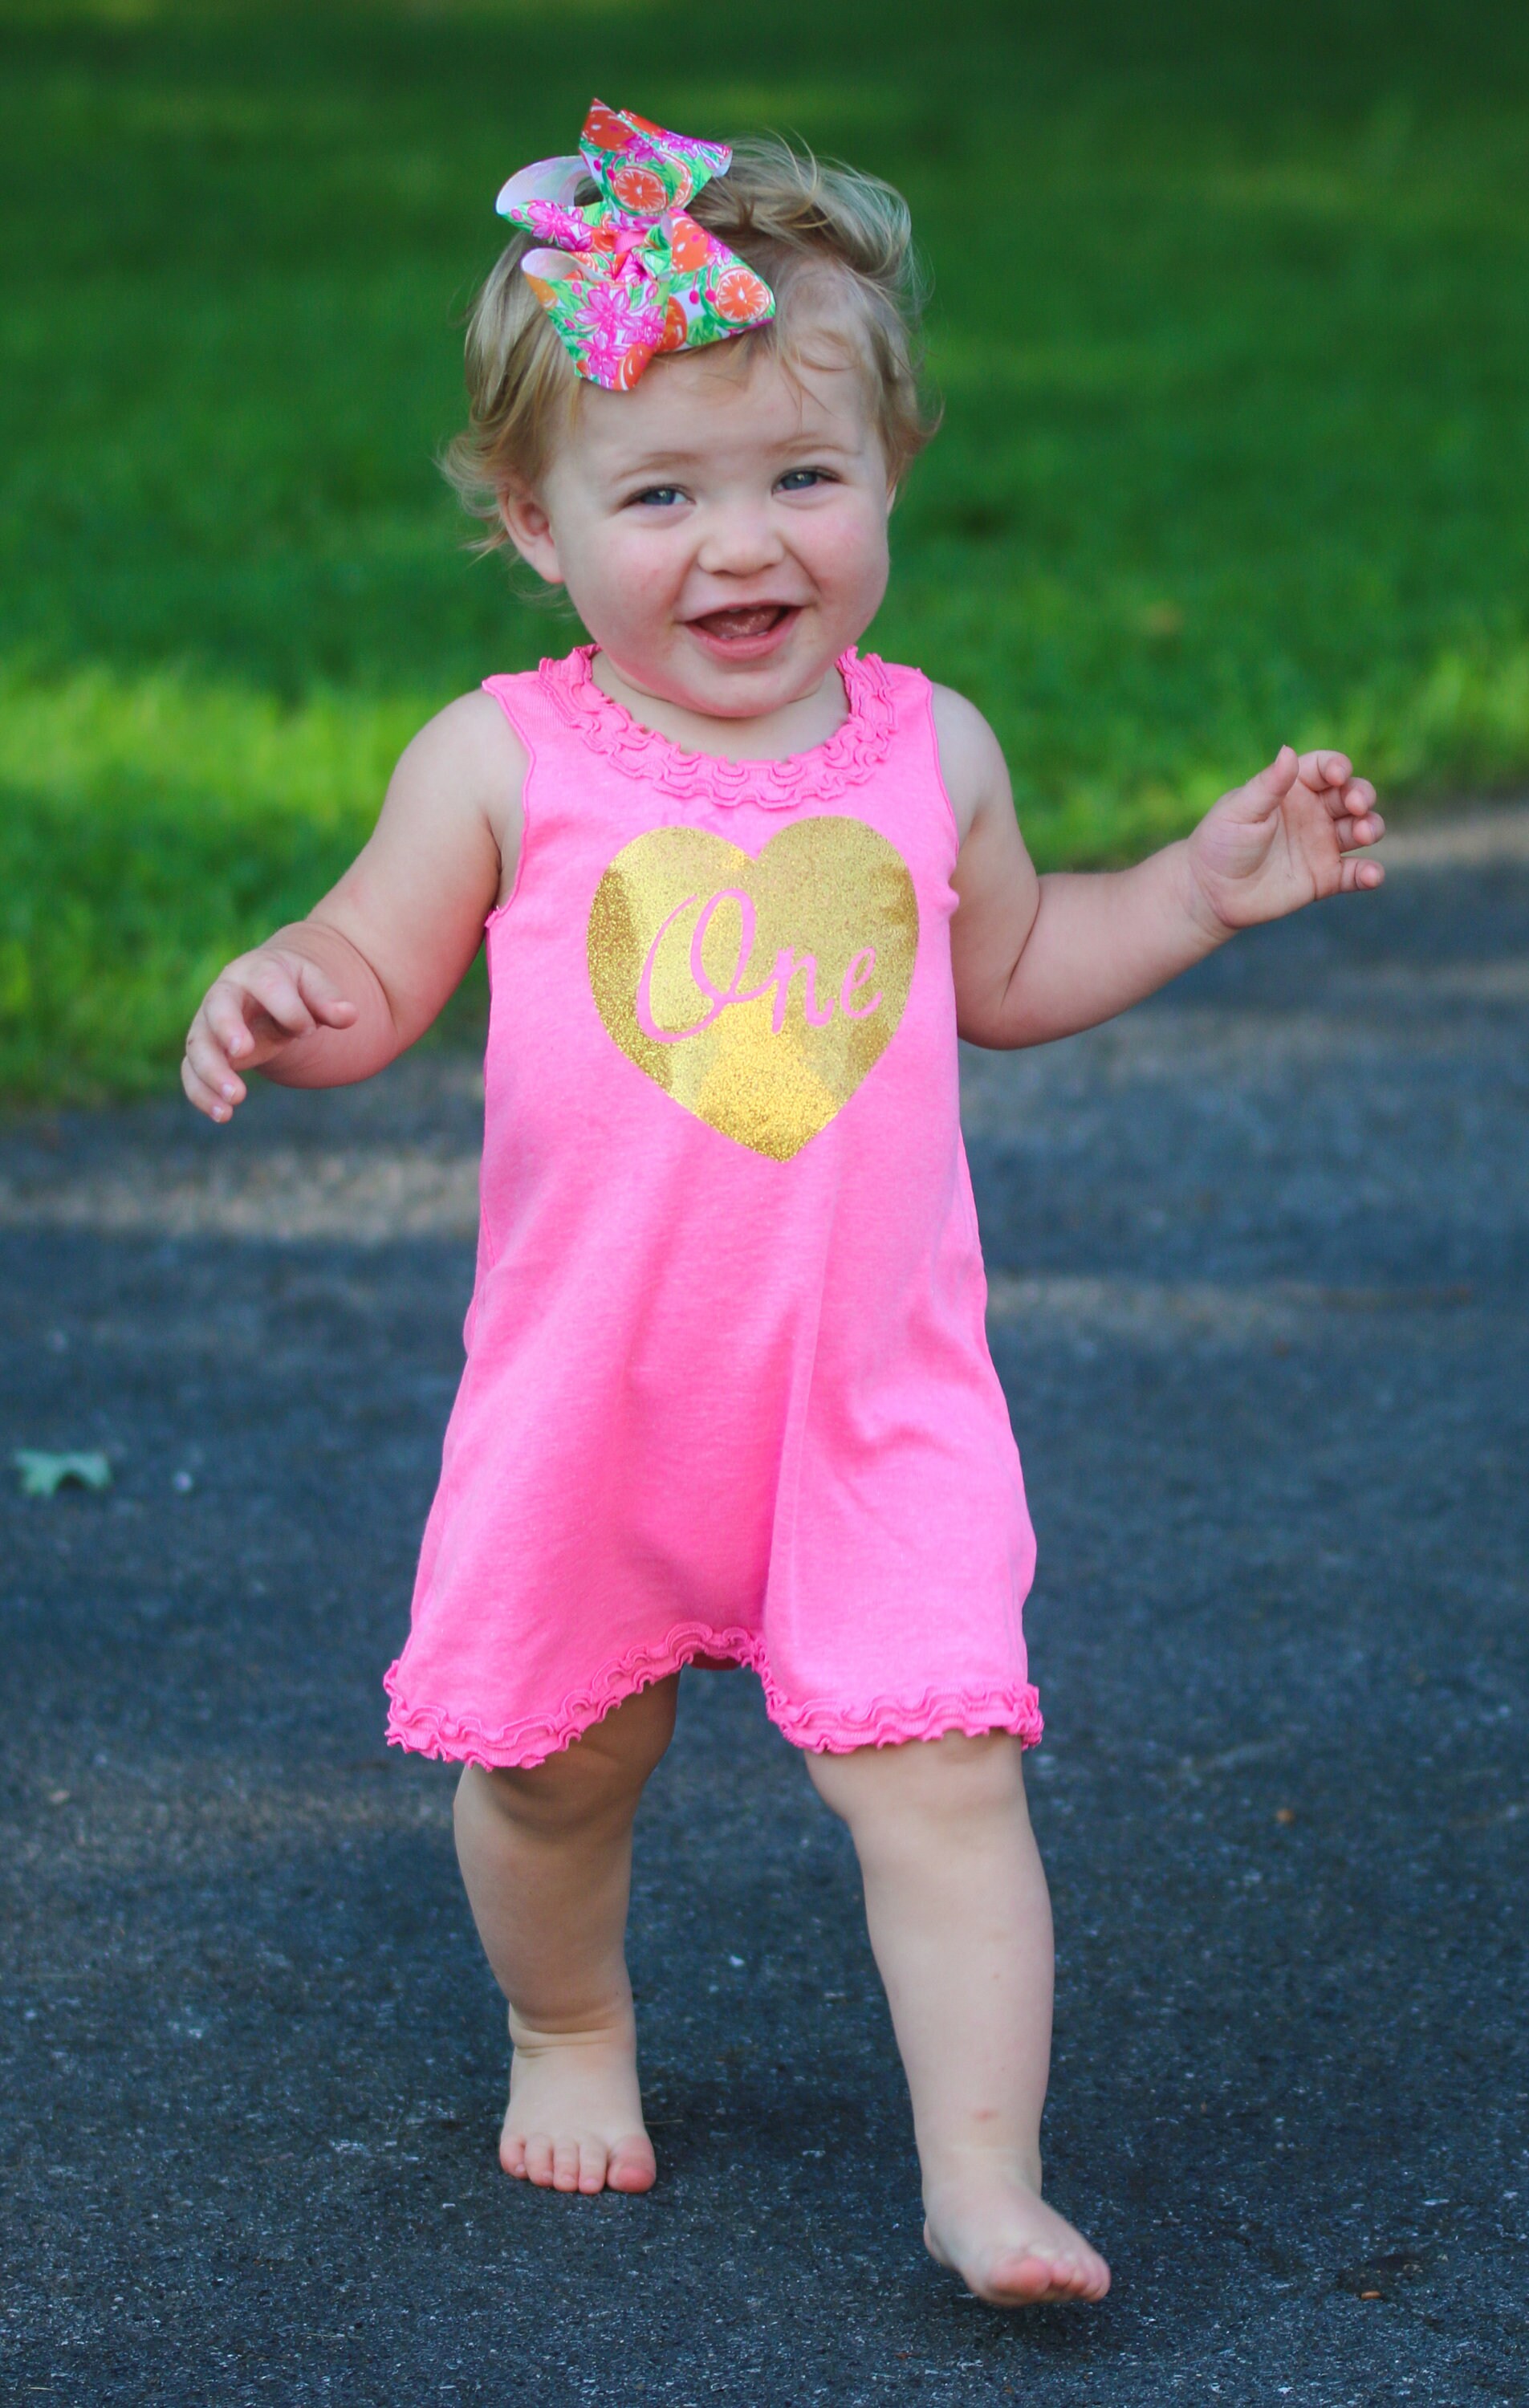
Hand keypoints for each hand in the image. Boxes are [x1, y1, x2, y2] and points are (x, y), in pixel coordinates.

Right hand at [181, 941, 358, 1121]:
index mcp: (258, 971)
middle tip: (243, 1053)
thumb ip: (329, 1000)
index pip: (268, 984)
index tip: (308, 1030)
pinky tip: (222, 1115)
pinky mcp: (204, 1051)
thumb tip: (349, 1016)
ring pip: (199, 1045)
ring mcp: (209, 1023)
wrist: (266, 989)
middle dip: (227, 1029)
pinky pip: (191, 1072)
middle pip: (218, 1007)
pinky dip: (202, 1094)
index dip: (289, 1009)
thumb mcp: (314, 985)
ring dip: (212, 1072)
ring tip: (235, 1099)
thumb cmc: (293, 988)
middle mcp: (226, 993)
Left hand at [1184, 746, 1384, 934]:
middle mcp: (1315, 812)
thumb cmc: (1220, 842)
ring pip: (1361, 829)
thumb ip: (1268, 785)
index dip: (1337, 767)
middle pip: (1353, 794)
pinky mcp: (1325, 877)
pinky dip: (1369, 874)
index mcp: (1294, 788)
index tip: (1338, 775)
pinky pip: (1355, 873)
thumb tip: (1288, 751)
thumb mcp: (1240, 810)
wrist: (1210, 891)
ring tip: (1361, 834)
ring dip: (1370, 827)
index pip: (1326, 767)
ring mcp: (1322, 844)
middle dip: (1362, 795)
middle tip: (1356, 805)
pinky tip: (1373, 875)